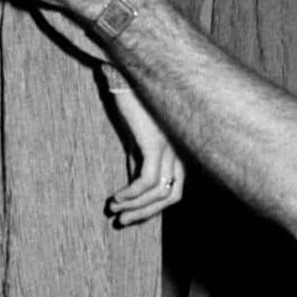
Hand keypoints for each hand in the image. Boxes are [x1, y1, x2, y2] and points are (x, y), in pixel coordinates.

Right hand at [106, 83, 184, 227]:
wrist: (126, 74)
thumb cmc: (133, 102)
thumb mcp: (138, 138)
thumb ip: (140, 160)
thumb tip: (134, 187)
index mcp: (181, 149)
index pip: (177, 190)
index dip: (155, 208)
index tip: (132, 215)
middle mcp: (182, 150)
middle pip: (173, 196)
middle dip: (146, 214)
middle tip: (121, 222)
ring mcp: (172, 147)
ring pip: (159, 192)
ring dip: (134, 207)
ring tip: (114, 210)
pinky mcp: (156, 143)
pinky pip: (146, 181)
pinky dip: (130, 194)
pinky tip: (116, 198)